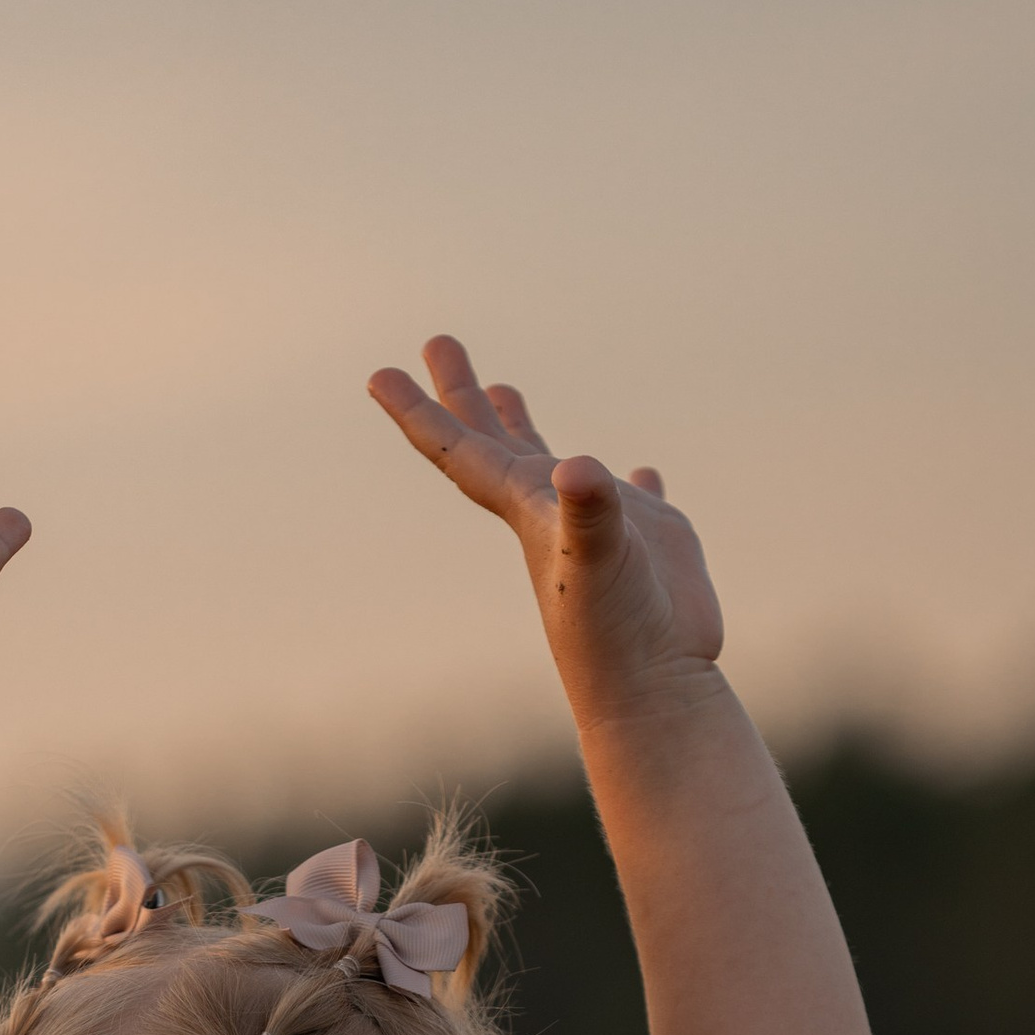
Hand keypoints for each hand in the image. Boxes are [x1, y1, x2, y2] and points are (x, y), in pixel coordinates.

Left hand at [368, 338, 721, 723]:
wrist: (657, 693)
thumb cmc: (619, 633)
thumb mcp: (600, 559)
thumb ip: (589, 512)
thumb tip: (580, 471)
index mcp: (527, 512)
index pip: (461, 451)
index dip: (419, 413)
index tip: (378, 375)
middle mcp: (554, 515)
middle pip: (494, 443)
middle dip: (462, 393)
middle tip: (437, 342)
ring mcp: (600, 529)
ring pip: (553, 467)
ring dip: (524, 428)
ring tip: (503, 391)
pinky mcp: (651, 546)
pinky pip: (631, 501)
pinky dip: (629, 484)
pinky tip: (637, 474)